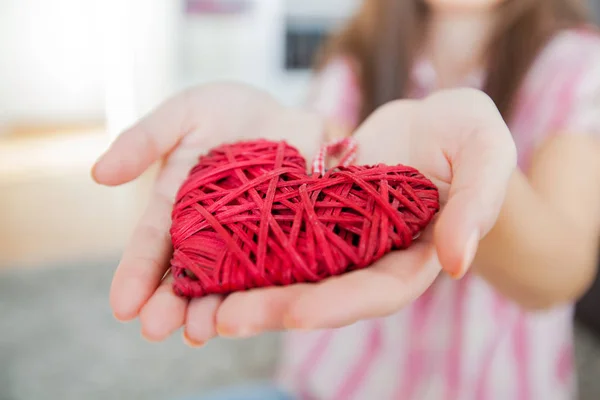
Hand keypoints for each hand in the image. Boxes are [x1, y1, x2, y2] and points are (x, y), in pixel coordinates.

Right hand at [92, 83, 324, 342]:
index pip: (152, 243)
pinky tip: (254, 314)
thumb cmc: (228, 111)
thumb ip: (144, 139)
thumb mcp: (183, 114)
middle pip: (185, 272)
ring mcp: (247, 237)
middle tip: (156, 329)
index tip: (122, 306)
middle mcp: (208, 230)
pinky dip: (263, 292)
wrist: (287, 112)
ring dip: (211, 308)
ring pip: (226, 280)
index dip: (136, 273)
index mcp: (176, 204)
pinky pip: (274, 269)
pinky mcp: (286, 238)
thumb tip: (99, 174)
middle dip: (169, 302)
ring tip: (199, 334)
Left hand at [94, 85, 515, 345]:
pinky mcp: (316, 216)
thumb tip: (457, 261)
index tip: (295, 314)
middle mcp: (372, 259)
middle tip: (220, 319)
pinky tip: (206, 254)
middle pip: (322, 294)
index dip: (337, 306)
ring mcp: (341, 241)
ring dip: (246, 288)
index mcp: (413, 258)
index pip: (376, 292)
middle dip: (274, 308)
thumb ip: (477, 204)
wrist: (432, 121)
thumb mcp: (485, 153)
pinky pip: (278, 235)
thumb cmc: (468, 134)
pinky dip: (244, 248)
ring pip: (291, 272)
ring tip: (198, 302)